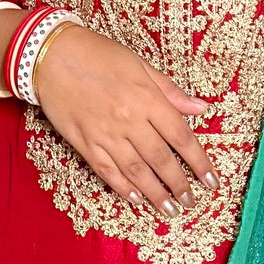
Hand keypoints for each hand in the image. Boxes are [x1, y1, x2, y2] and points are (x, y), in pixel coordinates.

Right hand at [30, 24, 220, 218]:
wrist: (52, 55)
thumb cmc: (98, 53)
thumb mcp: (139, 64)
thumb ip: (170, 91)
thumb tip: (201, 108)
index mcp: (146, 97)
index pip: (181, 136)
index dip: (199, 162)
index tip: (211, 181)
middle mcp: (129, 120)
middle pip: (161, 159)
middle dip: (179, 185)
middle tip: (191, 202)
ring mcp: (105, 134)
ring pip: (137, 172)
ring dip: (156, 194)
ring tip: (170, 210)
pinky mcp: (84, 143)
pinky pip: (107, 171)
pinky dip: (123, 188)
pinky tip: (136, 199)